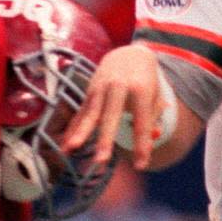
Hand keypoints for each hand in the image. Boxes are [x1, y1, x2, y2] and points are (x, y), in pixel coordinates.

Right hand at [62, 44, 164, 169]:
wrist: (128, 54)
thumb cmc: (145, 81)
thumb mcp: (155, 97)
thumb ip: (153, 119)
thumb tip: (151, 142)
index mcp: (140, 89)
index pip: (141, 121)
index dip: (141, 145)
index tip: (140, 165)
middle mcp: (118, 86)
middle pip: (111, 117)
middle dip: (105, 139)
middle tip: (101, 160)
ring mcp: (101, 88)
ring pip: (90, 113)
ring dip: (80, 133)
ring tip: (71, 148)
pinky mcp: (90, 91)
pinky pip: (81, 113)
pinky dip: (73, 129)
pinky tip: (66, 145)